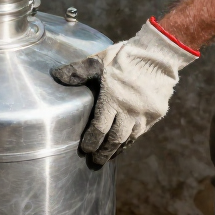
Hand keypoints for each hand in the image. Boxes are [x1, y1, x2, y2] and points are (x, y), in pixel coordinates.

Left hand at [51, 19, 198, 164]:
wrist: (159, 54)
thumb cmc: (126, 56)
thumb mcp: (99, 60)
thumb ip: (78, 71)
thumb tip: (55, 76)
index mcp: (113, 98)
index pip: (100, 127)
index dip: (92, 141)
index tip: (85, 149)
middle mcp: (130, 110)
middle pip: (116, 138)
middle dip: (105, 151)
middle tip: (96, 161)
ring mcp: (146, 114)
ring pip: (130, 137)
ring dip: (119, 148)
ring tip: (110, 155)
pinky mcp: (157, 113)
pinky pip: (143, 131)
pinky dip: (132, 138)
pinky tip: (126, 141)